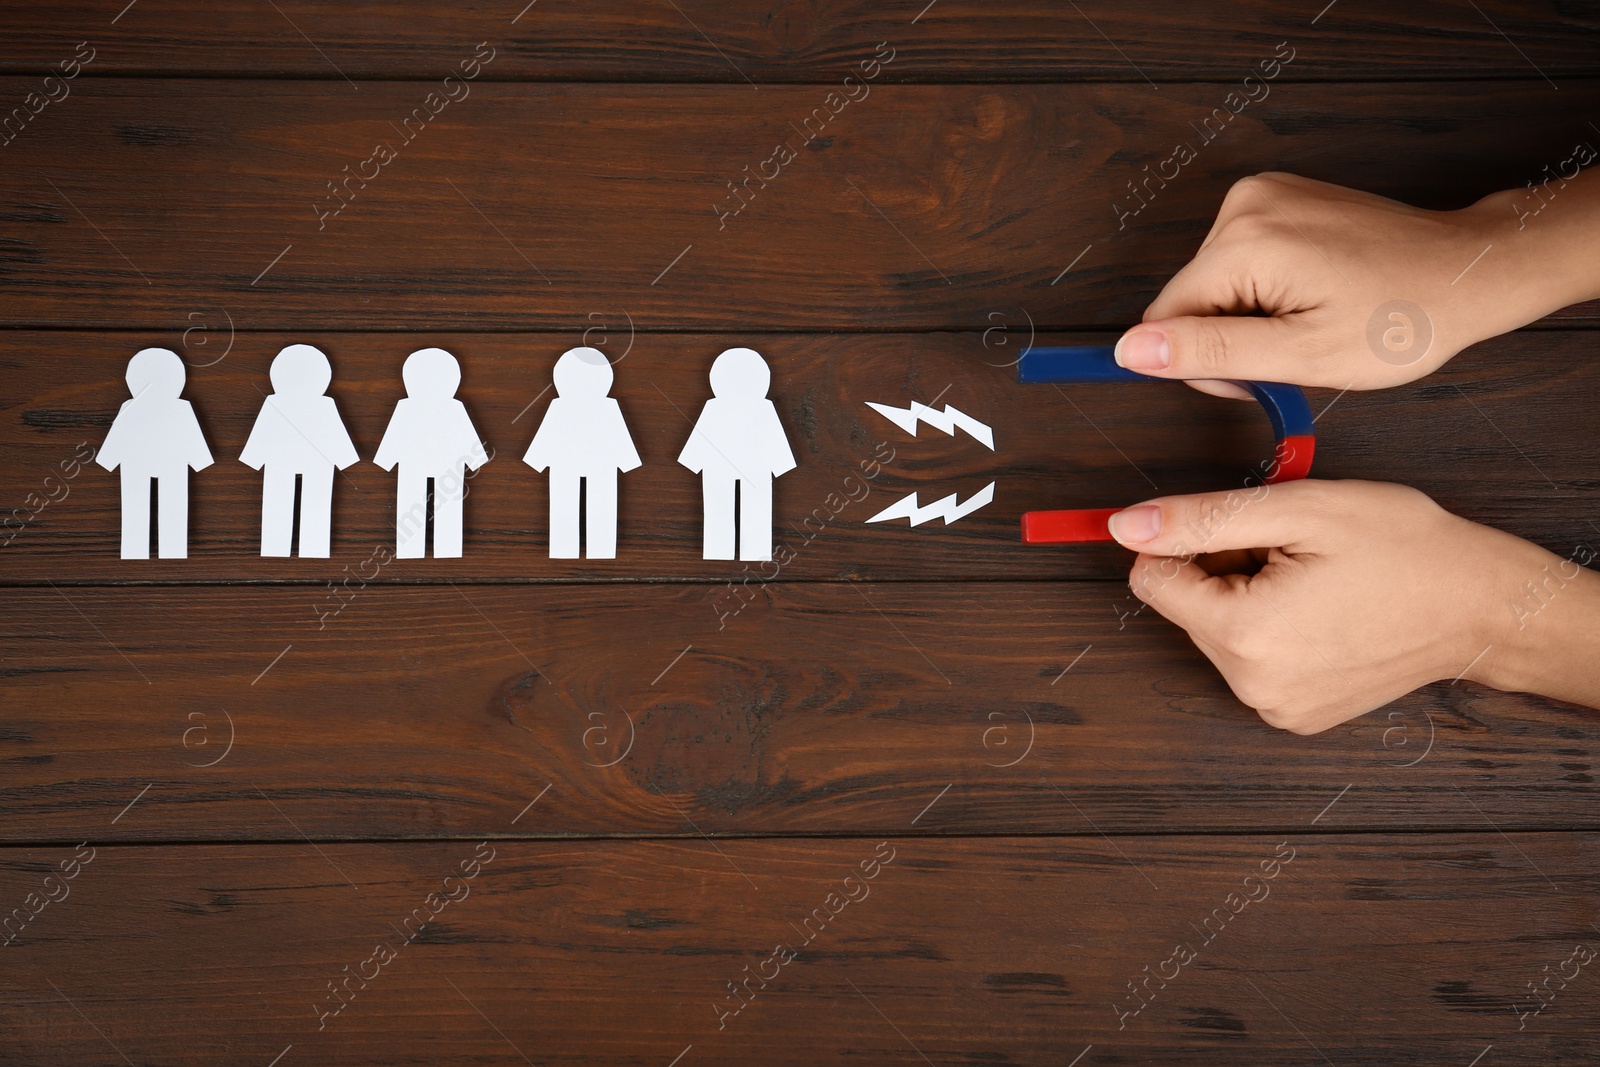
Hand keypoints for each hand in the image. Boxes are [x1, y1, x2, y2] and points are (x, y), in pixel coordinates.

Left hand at [1110, 479, 1599, 732]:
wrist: (1484, 606)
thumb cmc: (1406, 550)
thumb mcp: (1299, 509)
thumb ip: (1202, 518)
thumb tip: (1125, 526)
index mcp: (1244, 635)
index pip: (1151, 581)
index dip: (1188, 543)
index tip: (1241, 531)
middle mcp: (1252, 684)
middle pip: (1186, 608)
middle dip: (1225, 570)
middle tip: (1295, 555)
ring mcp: (1276, 707)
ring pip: (1218, 632)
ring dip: (1249, 598)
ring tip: (1316, 584)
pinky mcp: (1297, 715)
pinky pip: (1252, 660)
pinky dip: (1274, 630)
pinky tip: (1325, 613)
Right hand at [1113, 170, 1599, 395]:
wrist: (1467, 272)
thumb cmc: (1402, 319)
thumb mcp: (1300, 356)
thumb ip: (1208, 351)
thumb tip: (1130, 351)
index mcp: (1244, 242)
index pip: (1165, 319)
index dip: (1204, 361)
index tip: (1262, 372)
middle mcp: (1245, 205)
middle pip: (1188, 299)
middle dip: (1230, 337)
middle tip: (1297, 350)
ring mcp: (1264, 194)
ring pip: (1213, 284)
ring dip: (1250, 316)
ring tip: (1313, 319)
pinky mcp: (1280, 198)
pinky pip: (1241, 260)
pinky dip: (1267, 289)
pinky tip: (1315, 293)